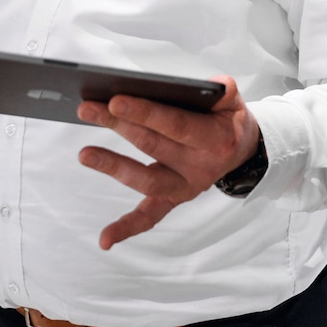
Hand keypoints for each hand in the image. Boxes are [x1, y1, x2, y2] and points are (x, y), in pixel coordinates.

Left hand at [76, 77, 259, 249]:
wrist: (242, 152)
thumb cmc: (228, 121)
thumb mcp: (233, 102)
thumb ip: (224, 91)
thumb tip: (215, 86)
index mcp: (215, 140)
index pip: (175, 125)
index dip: (145, 113)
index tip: (115, 100)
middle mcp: (199, 167)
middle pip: (152, 145)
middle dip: (118, 125)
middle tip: (88, 109)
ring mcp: (185, 187)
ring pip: (145, 179)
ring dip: (112, 166)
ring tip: (84, 154)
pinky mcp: (173, 200)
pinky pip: (150, 217)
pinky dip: (127, 228)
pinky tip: (105, 239)